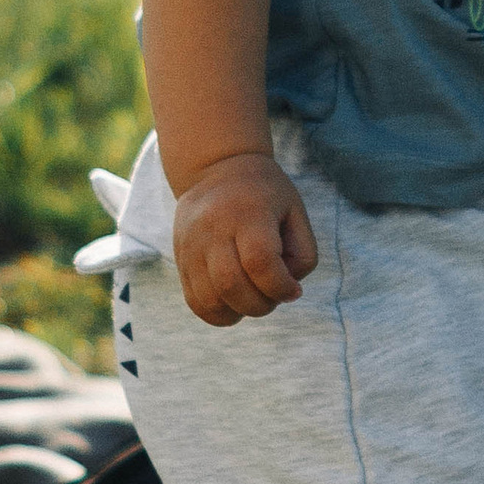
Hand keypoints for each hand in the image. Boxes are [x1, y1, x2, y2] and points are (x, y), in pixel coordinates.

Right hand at [173, 152, 318, 325]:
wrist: (218, 169)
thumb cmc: (266, 195)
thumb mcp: (296, 212)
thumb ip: (302, 254)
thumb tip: (287, 292)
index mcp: (247, 211)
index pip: (259, 262)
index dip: (280, 287)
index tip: (293, 290)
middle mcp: (213, 227)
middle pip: (231, 285)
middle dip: (261, 305)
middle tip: (273, 296)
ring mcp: (191, 244)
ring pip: (210, 299)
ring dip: (239, 312)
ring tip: (254, 299)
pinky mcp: (180, 258)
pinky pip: (195, 301)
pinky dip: (218, 314)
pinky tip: (235, 305)